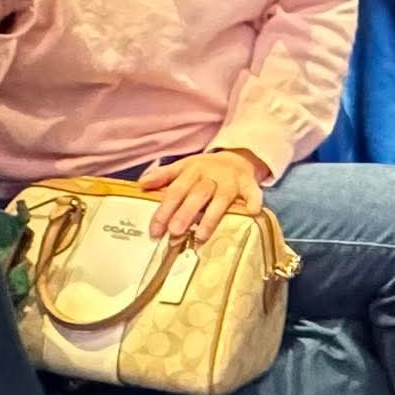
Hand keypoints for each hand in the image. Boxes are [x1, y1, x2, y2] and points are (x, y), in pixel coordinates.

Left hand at [139, 150, 267, 241]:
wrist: (236, 157)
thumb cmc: (205, 169)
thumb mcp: (184, 167)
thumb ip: (164, 176)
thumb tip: (141, 185)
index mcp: (192, 170)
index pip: (175, 190)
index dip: (164, 210)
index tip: (155, 231)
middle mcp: (211, 174)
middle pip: (197, 194)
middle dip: (185, 213)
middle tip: (174, 233)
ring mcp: (231, 180)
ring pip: (221, 198)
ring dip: (211, 216)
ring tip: (201, 237)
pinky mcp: (248, 183)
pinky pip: (253, 192)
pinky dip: (254, 200)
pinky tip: (252, 212)